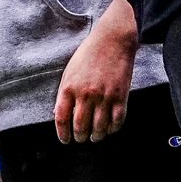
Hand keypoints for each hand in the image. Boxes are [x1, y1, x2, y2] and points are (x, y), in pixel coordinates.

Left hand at [55, 19, 134, 144]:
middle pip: (80, 126)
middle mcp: (85, 94)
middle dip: (80, 137)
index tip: (65, 140)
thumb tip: (59, 114)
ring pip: (99, 127)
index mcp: (69, 88)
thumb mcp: (69, 72)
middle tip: (81, 139)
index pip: (62, 118)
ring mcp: (104, 96)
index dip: (63, 134)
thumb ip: (64, 94)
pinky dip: (113, 129)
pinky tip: (110, 129)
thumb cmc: (88, 56)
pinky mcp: (121, 96)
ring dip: (96, 136)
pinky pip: (117, 121)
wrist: (111, 41)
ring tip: (95, 137)